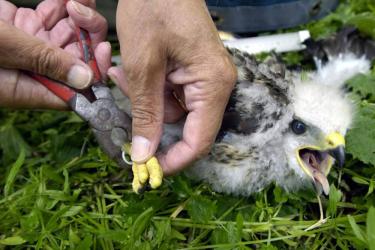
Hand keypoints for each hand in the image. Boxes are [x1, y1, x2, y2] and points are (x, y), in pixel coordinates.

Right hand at [0, 0, 110, 108]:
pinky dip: (57, 8)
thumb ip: (46, 62)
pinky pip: (47, 20)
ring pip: (64, 36)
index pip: (74, 90)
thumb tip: (85, 79)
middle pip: (74, 59)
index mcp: (30, 88)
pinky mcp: (19, 28)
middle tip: (86, 14)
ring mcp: (27, 48)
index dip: (94, 72)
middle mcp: (33, 71)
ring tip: (81, 0)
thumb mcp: (7, 51)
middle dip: (87, 36)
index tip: (102, 49)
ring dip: (76, 18)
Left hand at [110, 0, 236, 174]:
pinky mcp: (192, 71)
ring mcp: (204, 78)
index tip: (147, 169)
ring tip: (125, 73)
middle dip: (150, 119)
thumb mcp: (143, 65)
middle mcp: (215, 85)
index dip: (174, 161)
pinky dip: (148, 88)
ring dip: (144, 100)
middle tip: (125, 100)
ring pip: (171, 110)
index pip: (199, 140)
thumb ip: (145, 113)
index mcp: (213, 85)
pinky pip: (169, 94)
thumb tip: (144, 153)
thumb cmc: (156, 7)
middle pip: (184, 126)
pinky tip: (132, 69)